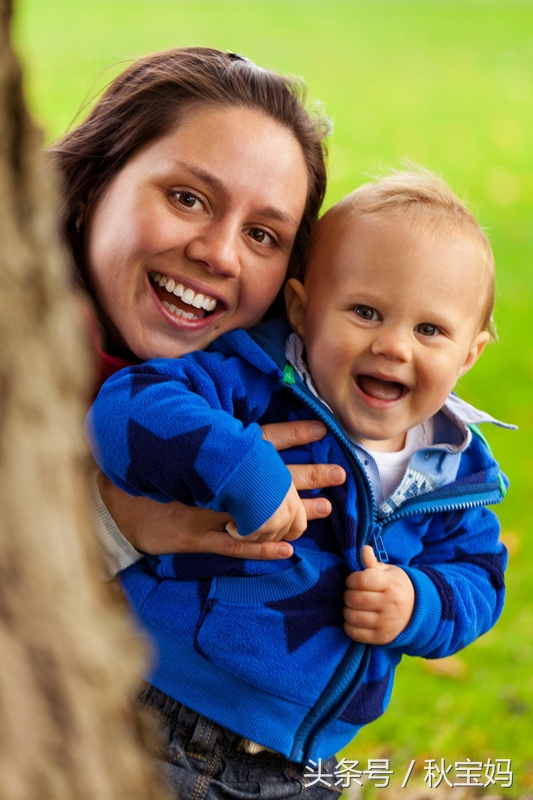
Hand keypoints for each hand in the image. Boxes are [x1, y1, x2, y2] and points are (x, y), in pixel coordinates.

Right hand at [99, 419, 345, 560]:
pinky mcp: (195, 537)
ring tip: (328, 509)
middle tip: (342, 474)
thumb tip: (246, 430)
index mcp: (214, 457)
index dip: (293, 435)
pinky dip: (260, 548)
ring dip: (296, 511)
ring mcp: (207, 510)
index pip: (262, 441)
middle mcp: (216, 481)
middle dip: (309, 475)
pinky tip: (287, 552)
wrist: (111, 502)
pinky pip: (233, 544)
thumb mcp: (180, 451)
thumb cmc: (151, 472)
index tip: (324, 431)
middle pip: (271, 476)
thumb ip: (212, 441)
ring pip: (260, 511)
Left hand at [343, 545, 414, 643]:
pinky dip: (349, 626)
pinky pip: (355, 633)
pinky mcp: (381, 637)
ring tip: (353, 606)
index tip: (353, 580)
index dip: (352, 579)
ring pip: (353, 616)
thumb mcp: (388, 572)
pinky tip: (355, 619)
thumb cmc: (396, 587)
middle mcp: (390, 605)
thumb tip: (364, 549)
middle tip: (352, 593)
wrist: (417, 611)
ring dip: (347, 610)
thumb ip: (372, 563)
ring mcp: (386, 623)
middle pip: (355, 599)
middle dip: (348, 594)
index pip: (362, 580)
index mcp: (391, 584)